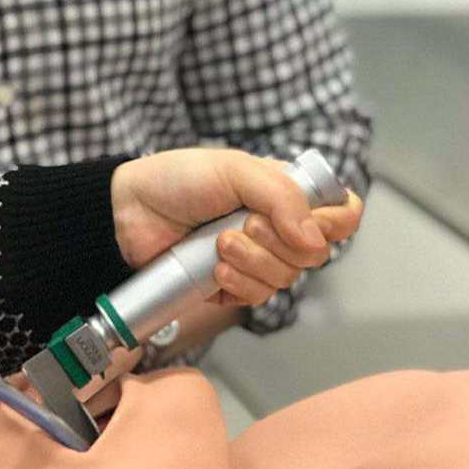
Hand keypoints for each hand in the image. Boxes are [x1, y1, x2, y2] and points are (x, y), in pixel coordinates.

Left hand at [110, 147, 362, 305]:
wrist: (128, 212)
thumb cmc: (177, 179)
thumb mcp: (234, 170)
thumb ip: (282, 197)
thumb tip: (315, 240)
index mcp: (285, 192)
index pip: (340, 213)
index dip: (332, 223)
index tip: (306, 222)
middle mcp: (277, 226)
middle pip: (314, 254)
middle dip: (276, 243)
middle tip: (240, 224)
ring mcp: (255, 258)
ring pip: (285, 280)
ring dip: (251, 264)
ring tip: (218, 244)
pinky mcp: (232, 285)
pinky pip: (256, 299)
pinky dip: (237, 286)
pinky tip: (213, 271)